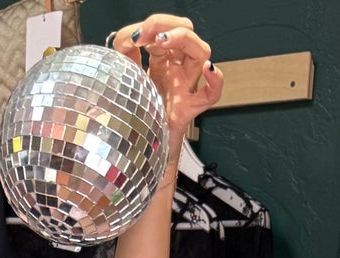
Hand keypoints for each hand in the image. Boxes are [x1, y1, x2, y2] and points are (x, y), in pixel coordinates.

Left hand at [111, 16, 220, 143]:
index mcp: (161, 61)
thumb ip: (125, 54)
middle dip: (167, 25)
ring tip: (163, 42)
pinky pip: (210, 95)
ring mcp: (184, 88)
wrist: (136, 151)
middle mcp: (175, 71)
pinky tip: (208, 70)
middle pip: (186, 33)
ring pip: (201, 53)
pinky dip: (215, 81)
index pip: (165, 29)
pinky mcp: (187, 110)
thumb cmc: (134, 115)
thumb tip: (129, 37)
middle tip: (145, 35)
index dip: (152, 25)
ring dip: (184, 40)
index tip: (134, 36)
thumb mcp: (124, 77)